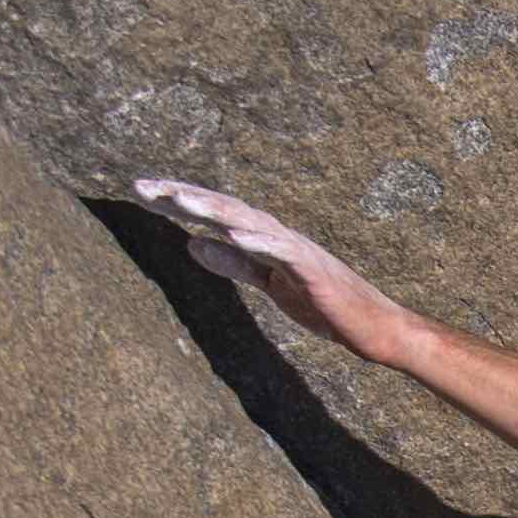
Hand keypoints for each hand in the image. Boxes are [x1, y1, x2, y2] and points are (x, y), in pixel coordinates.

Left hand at [132, 176, 422, 364]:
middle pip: (224, 208)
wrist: (378, 330)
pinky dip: (259, 241)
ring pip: (250, 222)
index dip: (179, 201)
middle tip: (140, 187)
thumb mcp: (270, 285)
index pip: (215, 213)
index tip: (141, 192)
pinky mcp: (315, 273)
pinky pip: (284, 252)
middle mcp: (279, 236)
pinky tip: (233, 235)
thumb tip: (192, 246)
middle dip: (183, 196)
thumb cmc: (328, 307)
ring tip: (179, 201)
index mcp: (266, 239)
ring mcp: (298, 251)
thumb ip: (235, 265)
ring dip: (215, 210)